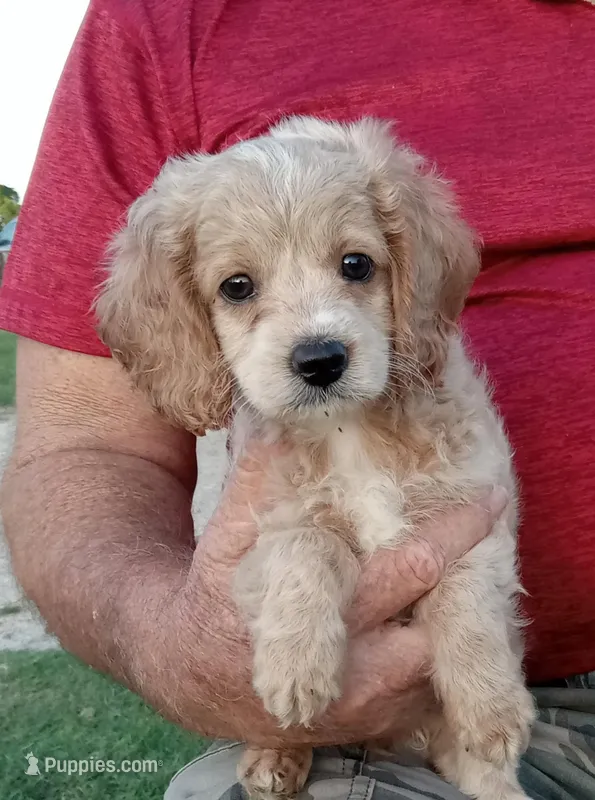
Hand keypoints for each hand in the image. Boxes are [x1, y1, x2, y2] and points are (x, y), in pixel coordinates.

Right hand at [167, 439, 507, 746]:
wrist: (191, 673)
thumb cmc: (214, 595)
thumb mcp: (228, 536)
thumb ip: (258, 479)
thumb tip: (280, 421)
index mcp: (326, 615)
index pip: (413, 569)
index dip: (457, 533)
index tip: (492, 500)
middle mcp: (355, 672)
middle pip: (442, 627)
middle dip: (464, 587)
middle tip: (479, 540)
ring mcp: (366, 709)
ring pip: (440, 668)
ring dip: (447, 624)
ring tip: (446, 586)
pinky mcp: (369, 730)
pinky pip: (426, 701)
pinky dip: (428, 661)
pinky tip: (416, 626)